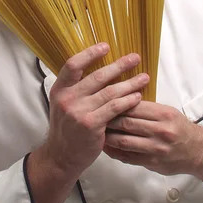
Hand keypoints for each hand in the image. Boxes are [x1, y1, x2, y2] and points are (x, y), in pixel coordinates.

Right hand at [42, 43, 148, 176]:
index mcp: (59, 89)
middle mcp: (68, 98)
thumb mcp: (62, 104)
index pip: (73, 64)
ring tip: (144, 77)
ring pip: (110, 92)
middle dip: (119, 65)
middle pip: (97, 76)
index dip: (90, 53)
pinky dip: (128, 101)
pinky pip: (114, 108)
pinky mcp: (92, 125)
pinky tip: (137, 96)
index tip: (106, 46)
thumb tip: (98, 67)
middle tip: (135, 58)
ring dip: (130, 83)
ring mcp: (79, 112)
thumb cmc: (67, 127)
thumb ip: (75, 87)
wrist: (62, 156)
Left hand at [104, 101, 202, 175]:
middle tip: (96, 114)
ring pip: (125, 141)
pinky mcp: (152, 163)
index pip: (134, 106)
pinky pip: (129, 157)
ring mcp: (156, 149)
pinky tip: (106, 147)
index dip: (117, 103)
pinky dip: (115, 152)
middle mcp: (161, 131)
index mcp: (164, 114)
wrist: (197, 151)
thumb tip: (122, 100)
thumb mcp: (168, 111)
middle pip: (127, 123)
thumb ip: (147, 108)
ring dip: (109, 136)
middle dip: (109, 119)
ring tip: (97, 130)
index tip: (104, 101)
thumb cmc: (180, 128)